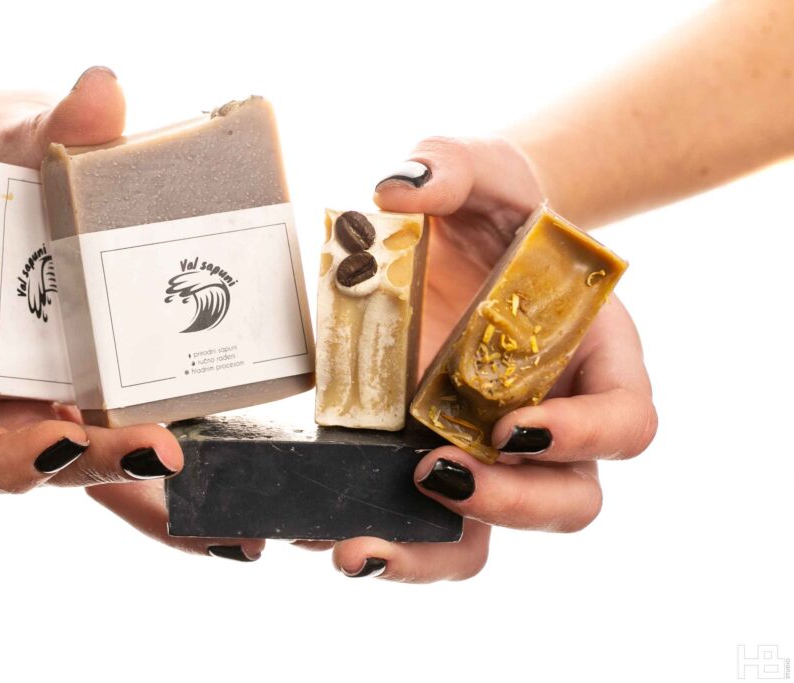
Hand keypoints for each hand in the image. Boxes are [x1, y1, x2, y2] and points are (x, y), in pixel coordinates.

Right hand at [0, 67, 263, 561]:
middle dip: (112, 479)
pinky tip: (251, 485)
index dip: (7, 455)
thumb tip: (100, 93)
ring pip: (108, 476)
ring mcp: (63, 403)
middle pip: (50, 472)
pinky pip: (151, 440)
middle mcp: (6, 405)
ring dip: (169, 506)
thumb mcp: (11, 143)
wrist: (22, 172)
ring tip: (240, 530)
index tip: (64, 434)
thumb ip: (49, 129)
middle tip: (173, 468)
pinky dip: (195, 466)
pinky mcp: (118, 390)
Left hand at [329, 137, 656, 581]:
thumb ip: (451, 166)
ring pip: (489, 537)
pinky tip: (317, 531)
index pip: (627, 422)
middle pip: (568, 501)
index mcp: (595, 358)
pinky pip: (421, 526)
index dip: (584, 436)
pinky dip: (380, 539)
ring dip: (430, 555)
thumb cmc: (488, 207)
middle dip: (509, 504)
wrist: (449, 237)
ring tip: (358, 547)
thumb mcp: (479, 170)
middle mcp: (552, 421)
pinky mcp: (428, 461)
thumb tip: (397, 187)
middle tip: (433, 475)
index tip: (513, 426)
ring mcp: (488, 453)